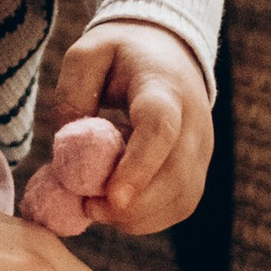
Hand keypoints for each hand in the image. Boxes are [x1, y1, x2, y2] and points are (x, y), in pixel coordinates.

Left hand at [50, 21, 213, 235]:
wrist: (168, 52)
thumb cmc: (122, 54)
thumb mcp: (88, 53)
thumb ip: (73, 91)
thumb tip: (69, 143)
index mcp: (163, 87)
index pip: (160, 130)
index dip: (139, 166)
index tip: (111, 197)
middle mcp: (193, 122)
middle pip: (176, 176)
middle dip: (132, 205)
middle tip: (87, 207)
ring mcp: (202, 149)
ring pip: (182, 199)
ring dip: (138, 216)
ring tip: (96, 207)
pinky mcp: (198, 169)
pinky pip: (180, 206)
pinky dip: (148, 218)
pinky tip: (117, 209)